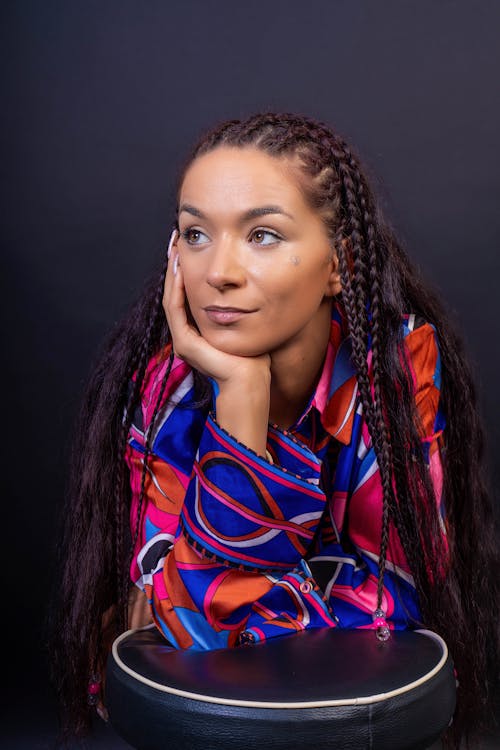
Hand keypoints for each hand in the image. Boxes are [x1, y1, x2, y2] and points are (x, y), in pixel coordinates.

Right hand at [162, 232, 270, 388]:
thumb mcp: (245, 321)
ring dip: (172, 273)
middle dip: (175, 266)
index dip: (184, 270)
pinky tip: (180, 269)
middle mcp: (186, 335)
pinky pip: (175, 310)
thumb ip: (240, 305)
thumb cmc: (254, 355)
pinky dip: (176, 289)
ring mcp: (183, 340)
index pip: (185, 294)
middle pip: (175, 293)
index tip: (187, 246)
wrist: (251, 380)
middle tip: (176, 240)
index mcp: (197, 331)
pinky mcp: (184, 344)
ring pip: (171, 298)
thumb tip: (245, 281)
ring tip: (175, 249)